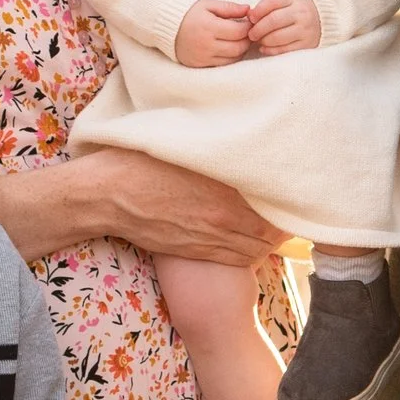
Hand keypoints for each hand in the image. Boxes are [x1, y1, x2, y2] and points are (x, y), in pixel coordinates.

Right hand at [89, 150, 283, 267]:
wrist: (105, 195)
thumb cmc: (139, 161)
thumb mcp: (184, 146)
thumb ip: (217, 150)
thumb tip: (242, 140)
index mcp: (223, 190)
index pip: (274, 203)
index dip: (289, 200)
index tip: (295, 190)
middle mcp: (221, 219)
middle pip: (271, 231)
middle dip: (284, 224)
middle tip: (291, 211)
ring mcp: (207, 240)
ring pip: (256, 250)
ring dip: (269, 241)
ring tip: (275, 229)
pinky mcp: (194, 252)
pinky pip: (236, 260)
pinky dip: (250, 253)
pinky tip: (252, 242)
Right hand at [175, 0, 254, 67]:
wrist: (165, 25)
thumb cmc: (188, 12)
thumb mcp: (208, 4)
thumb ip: (229, 7)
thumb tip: (248, 9)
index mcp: (209, 27)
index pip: (239, 31)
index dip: (248, 27)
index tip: (249, 22)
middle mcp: (206, 44)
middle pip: (239, 47)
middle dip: (247, 40)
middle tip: (248, 32)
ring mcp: (203, 57)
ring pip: (233, 59)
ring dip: (241, 50)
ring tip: (239, 40)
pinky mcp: (199, 65)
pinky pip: (222, 65)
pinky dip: (230, 58)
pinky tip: (230, 48)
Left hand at [246, 0, 320, 55]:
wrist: (321, 19)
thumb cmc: (295, 10)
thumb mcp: (285, 2)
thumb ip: (267, 6)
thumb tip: (250, 16)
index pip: (273, 1)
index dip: (258, 10)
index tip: (250, 18)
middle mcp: (302, 13)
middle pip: (273, 20)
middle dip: (257, 29)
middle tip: (251, 34)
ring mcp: (306, 30)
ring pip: (277, 37)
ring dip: (263, 40)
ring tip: (258, 40)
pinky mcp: (307, 45)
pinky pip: (284, 50)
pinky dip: (270, 50)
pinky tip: (265, 48)